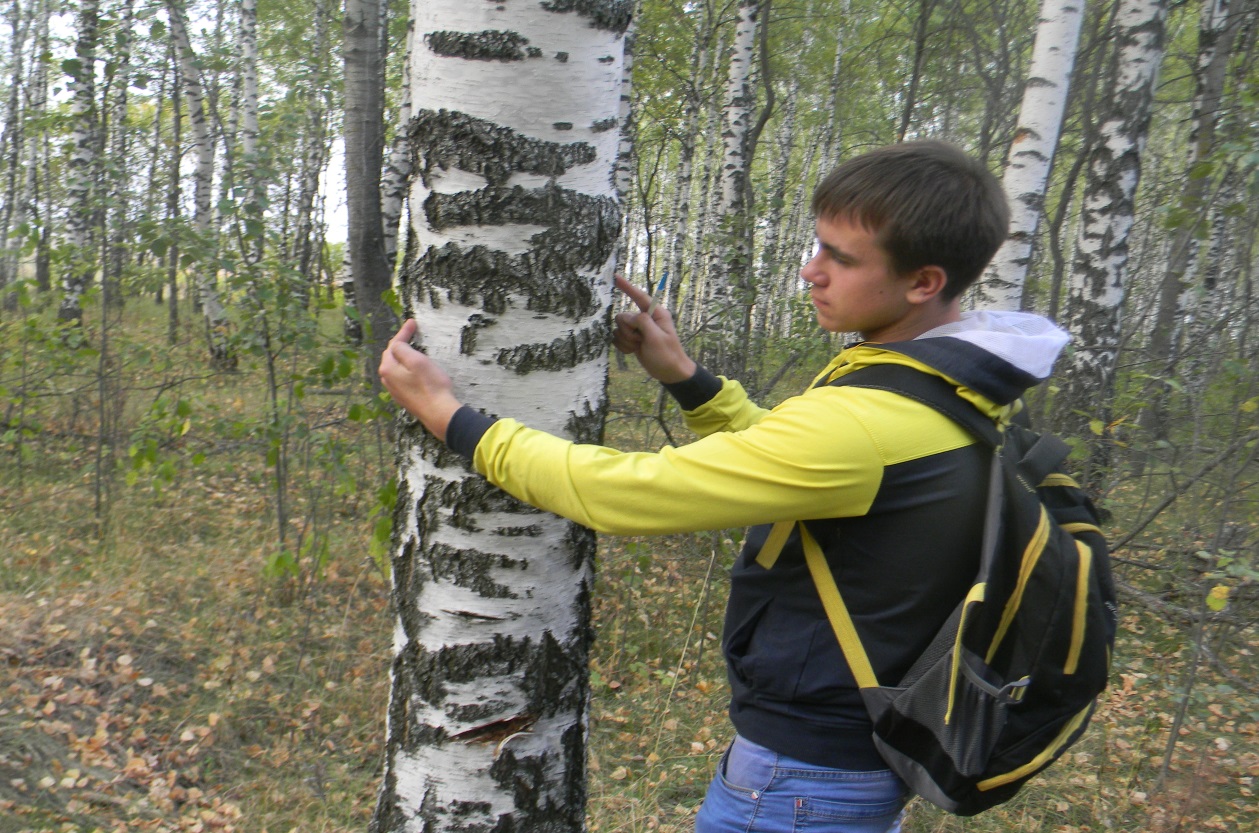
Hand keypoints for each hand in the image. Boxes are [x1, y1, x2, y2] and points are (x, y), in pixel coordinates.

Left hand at [378, 319, 462, 441]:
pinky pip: (401, 378)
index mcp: (388, 368)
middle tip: (411, 333)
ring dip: (402, 357)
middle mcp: (387, 380)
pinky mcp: (404, 398)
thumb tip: (396, 344)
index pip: (394, 344)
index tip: (412, 322)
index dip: (403, 332)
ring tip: (410, 347)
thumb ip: (402, 349)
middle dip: (400, 343)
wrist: (439, 413)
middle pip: (392, 356)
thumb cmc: (430, 385)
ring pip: (396, 368)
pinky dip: (406, 368)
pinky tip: (413, 368)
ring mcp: (395, 391)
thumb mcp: (417, 361)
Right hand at [612, 275, 696, 383]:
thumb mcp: (656, 337)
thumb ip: (641, 322)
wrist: (670, 373)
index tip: (615, 276)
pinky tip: (634, 351)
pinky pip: (618, 338)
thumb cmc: (667, 355)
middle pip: (623, 316)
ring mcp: (638, 330)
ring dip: (626, 340)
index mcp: (656, 314)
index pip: (639, 296)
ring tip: (639, 347)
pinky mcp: (632, 339)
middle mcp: (646, 319)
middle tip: (640, 341)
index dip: (626, 286)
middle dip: (628, 331)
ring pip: (619, 328)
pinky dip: (623, 347)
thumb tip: (626, 317)